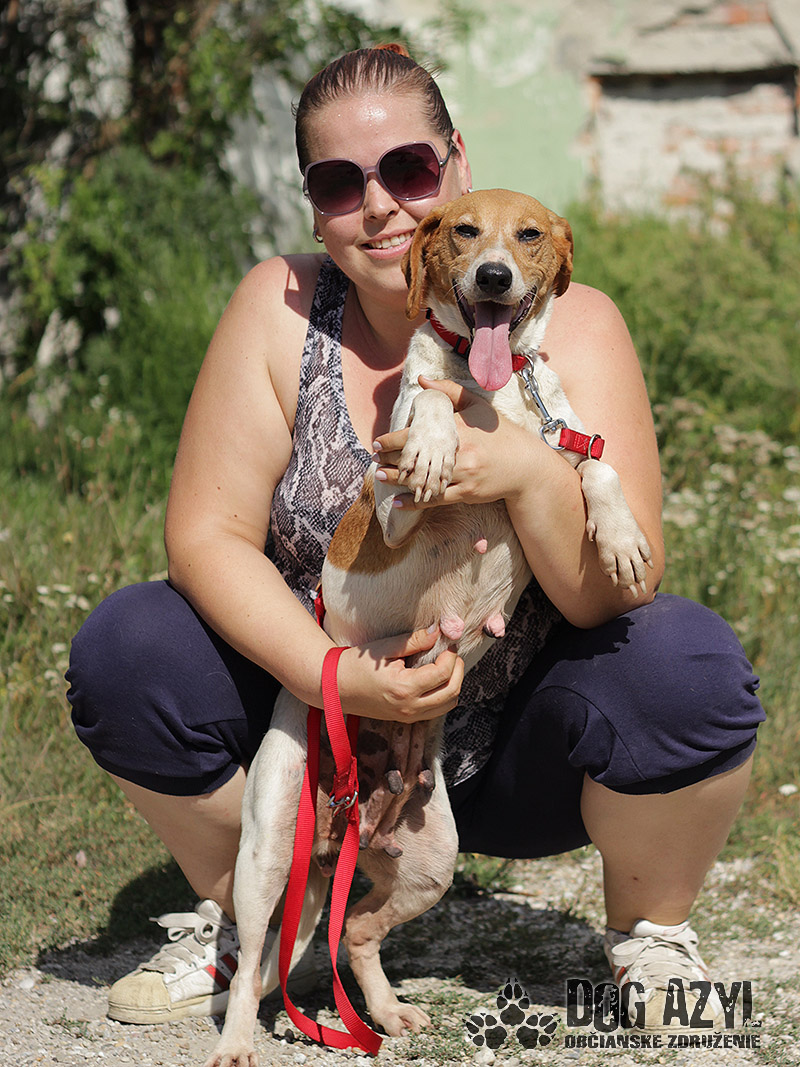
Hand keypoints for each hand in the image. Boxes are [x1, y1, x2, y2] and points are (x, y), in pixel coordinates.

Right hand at [336, 624, 463, 722]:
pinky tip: (435, 679)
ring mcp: (409, 716)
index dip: (450, 656)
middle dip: (458, 670)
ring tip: (445, 666)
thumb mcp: (384, 648)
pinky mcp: (406, 718)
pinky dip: (443, 695)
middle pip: (452, 692)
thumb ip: (414, 641)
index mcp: (404, 688)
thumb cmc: (356, 665)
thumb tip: (438, 632)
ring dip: (453, 684)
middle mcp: (410, 707)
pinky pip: (436, 710)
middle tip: (451, 654)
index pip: (443, 673)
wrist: (335, 688)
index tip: (447, 643)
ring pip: (448, 705)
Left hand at [373, 376, 529, 508]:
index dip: (395, 439)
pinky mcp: (468, 493)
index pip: (420, 434)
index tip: (379, 442)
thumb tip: (422, 381)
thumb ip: (449, 392)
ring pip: (424, 479)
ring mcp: (464, 475)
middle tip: (374, 460)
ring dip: (399, 480)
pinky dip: (416, 501)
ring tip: (379, 477)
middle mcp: (461, 452)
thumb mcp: (478, 406)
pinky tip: (399, 501)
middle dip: (392, 460)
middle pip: (419, 458)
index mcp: (460, 429)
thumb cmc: (500, 433)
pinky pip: (436, 499)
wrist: (526, 466)